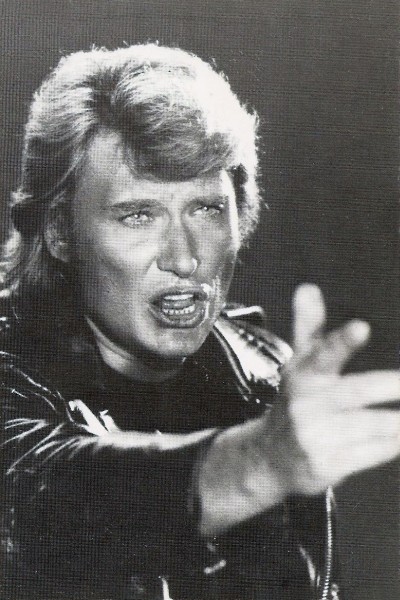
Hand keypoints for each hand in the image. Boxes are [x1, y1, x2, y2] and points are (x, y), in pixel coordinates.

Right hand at [266, 283, 399, 495]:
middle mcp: (305, 405)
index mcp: (302, 375)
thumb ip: (308, 326)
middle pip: (356, 391)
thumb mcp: (298, 365)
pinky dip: (393, 444)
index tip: (361, 327)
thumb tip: (308, 288)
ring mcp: (314, 438)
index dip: (342, 341)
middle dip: (390, 386)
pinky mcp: (326, 466)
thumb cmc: (296, 403)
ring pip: (371, 425)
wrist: (268, 459)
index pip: (322, 354)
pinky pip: (371, 454)